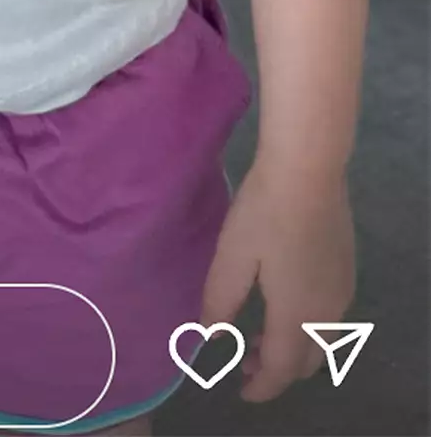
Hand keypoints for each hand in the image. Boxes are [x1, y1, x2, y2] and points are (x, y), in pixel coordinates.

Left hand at [201, 160, 354, 400]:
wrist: (309, 168)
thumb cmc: (265, 212)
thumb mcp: (231, 257)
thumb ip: (220, 301)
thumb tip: (211, 335)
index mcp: (297, 316)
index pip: (282, 370)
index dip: (262, 387)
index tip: (241, 391)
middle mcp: (327, 313)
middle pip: (307, 362)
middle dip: (278, 370)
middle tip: (247, 362)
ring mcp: (342, 291)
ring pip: (322, 342)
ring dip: (294, 348)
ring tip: (262, 335)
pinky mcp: (347, 270)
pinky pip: (330, 317)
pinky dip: (308, 327)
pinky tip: (286, 303)